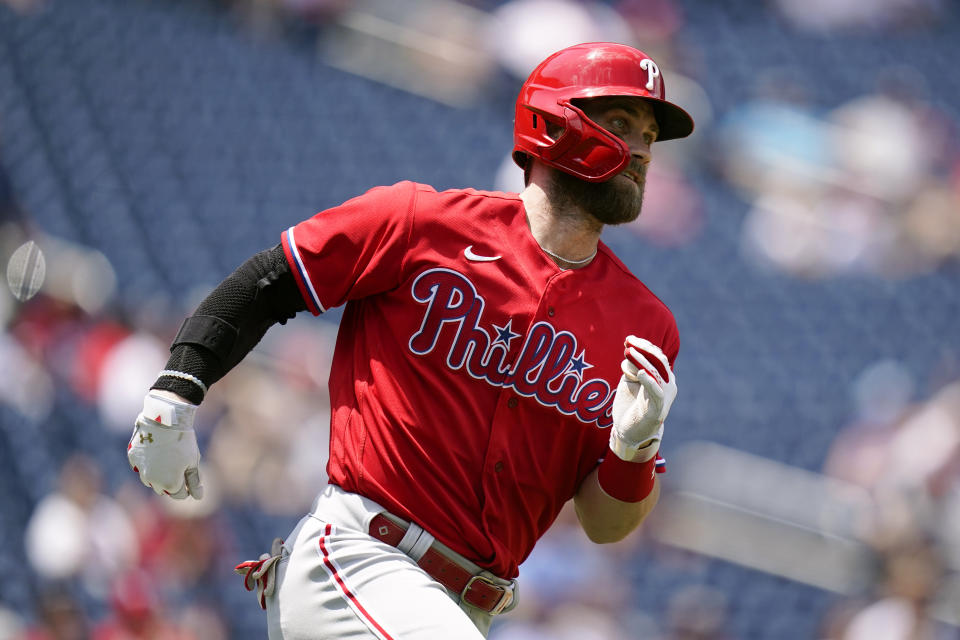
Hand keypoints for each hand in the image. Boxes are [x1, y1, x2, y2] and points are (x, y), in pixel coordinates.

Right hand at [127, 391, 203, 498]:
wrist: (164, 419)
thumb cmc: (182, 441)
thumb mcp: (193, 461)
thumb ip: (194, 482)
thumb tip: (198, 497)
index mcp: (170, 484)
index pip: (180, 494)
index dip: (187, 486)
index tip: (189, 472)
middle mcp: (153, 482)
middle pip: (164, 488)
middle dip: (172, 481)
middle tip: (179, 463)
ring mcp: (140, 471)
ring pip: (150, 479)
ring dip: (158, 474)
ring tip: (167, 456)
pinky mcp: (133, 459)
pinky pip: (141, 466)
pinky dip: (148, 462)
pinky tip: (155, 449)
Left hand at [610, 336, 677, 461]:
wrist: (630, 433)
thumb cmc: (630, 405)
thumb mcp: (629, 381)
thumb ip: (631, 367)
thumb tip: (629, 353)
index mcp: (662, 377)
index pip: (657, 355)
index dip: (644, 346)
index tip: (628, 339)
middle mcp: (667, 385)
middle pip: (659, 360)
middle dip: (643, 349)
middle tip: (628, 343)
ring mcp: (664, 397)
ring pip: (657, 373)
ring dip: (642, 361)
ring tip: (628, 353)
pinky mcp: (658, 410)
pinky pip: (656, 392)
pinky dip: (649, 382)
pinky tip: (640, 373)